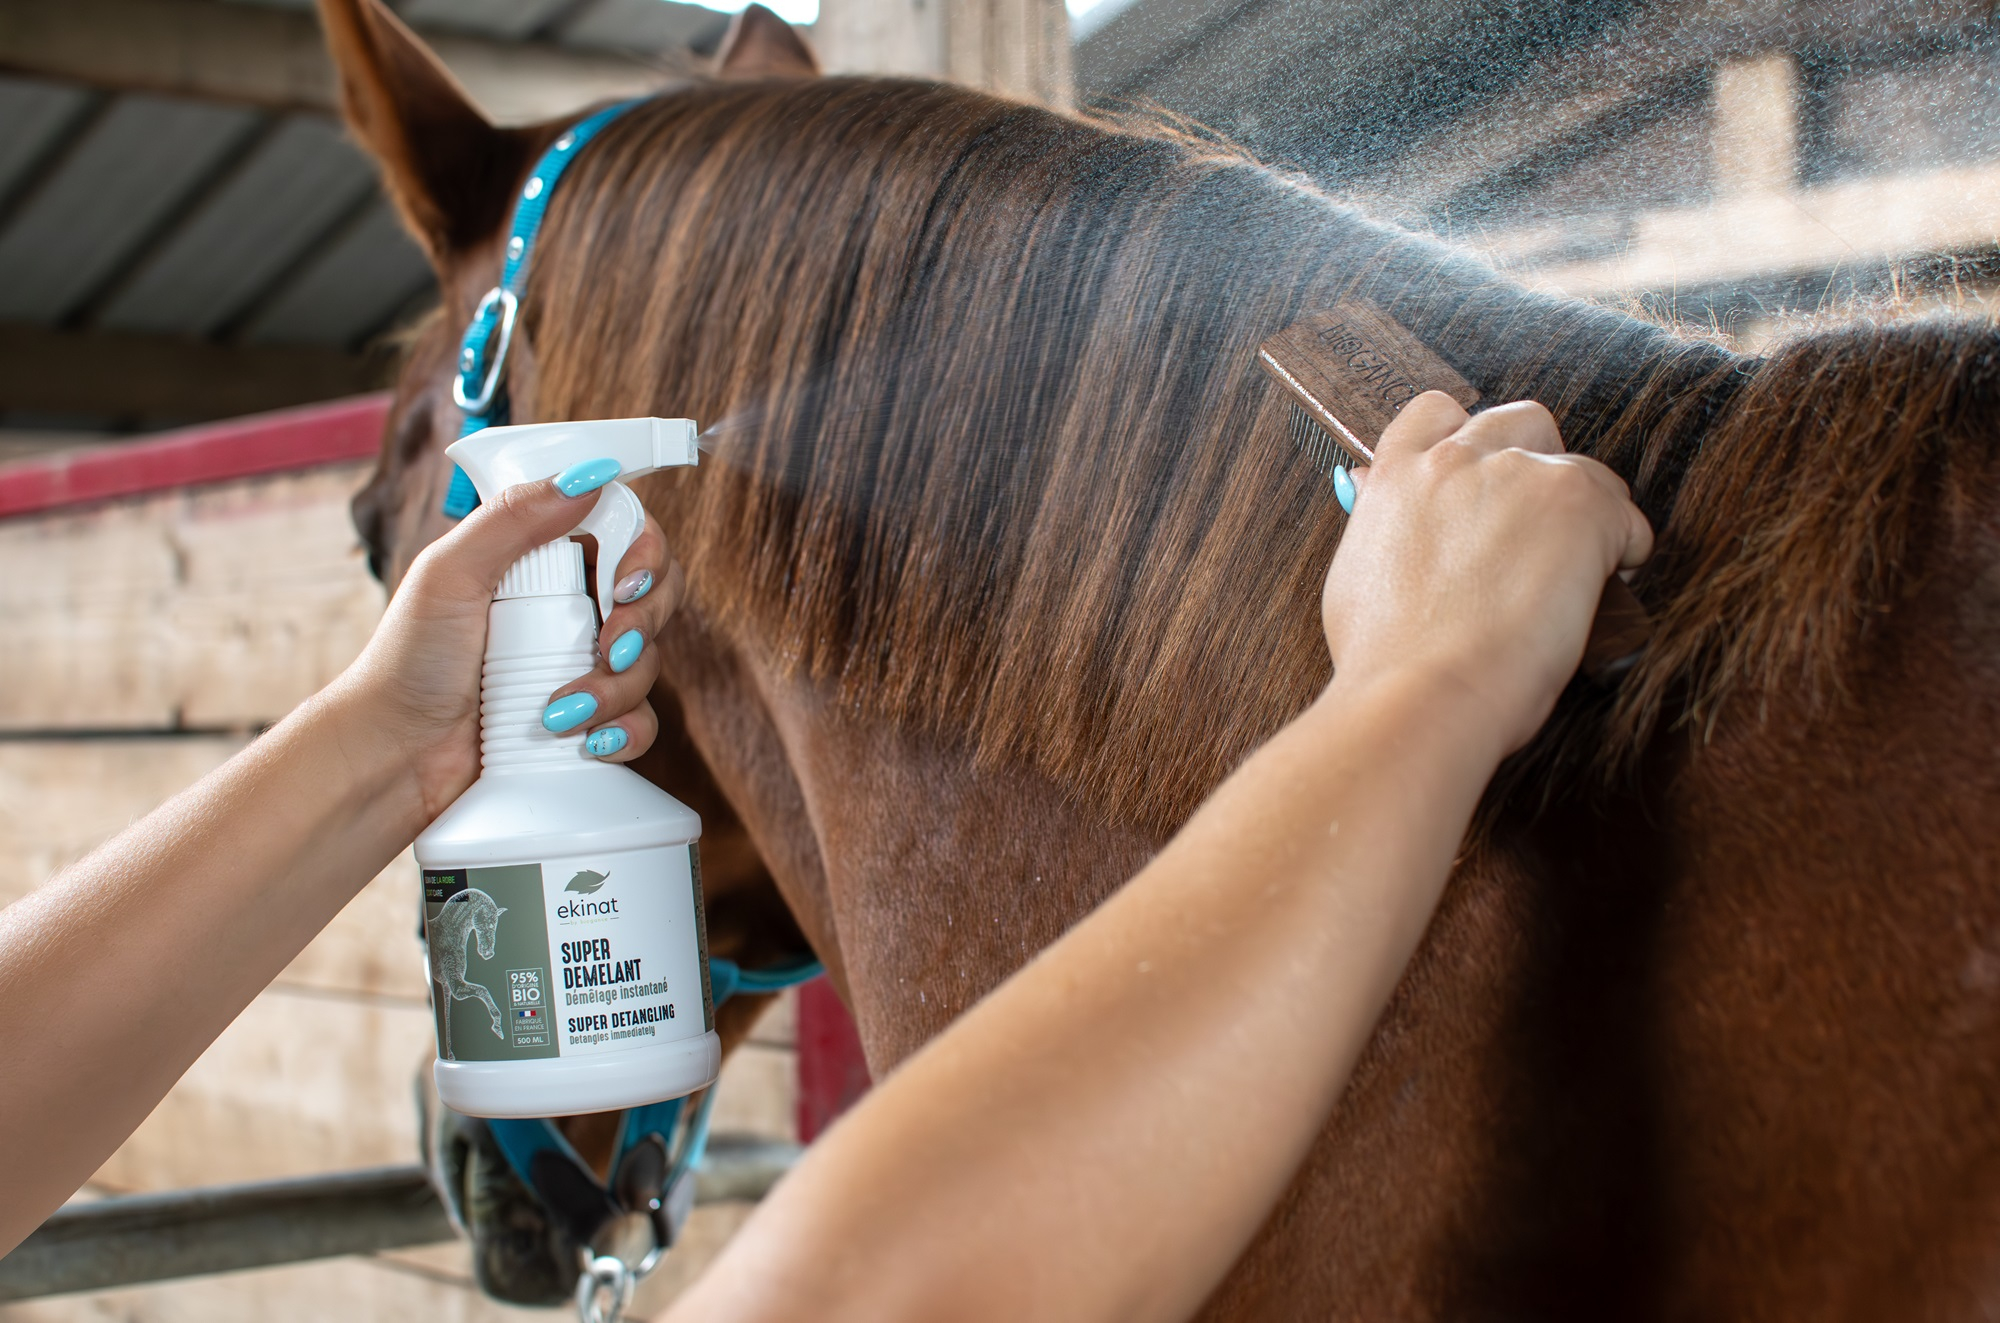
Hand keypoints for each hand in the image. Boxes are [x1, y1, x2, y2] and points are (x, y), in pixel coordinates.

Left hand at [337, 465, 684, 819]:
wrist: (393, 755)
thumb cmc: (407, 660)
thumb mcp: (451, 573)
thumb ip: (513, 518)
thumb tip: (589, 477)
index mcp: (541, 563)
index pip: (623, 535)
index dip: (643, 554)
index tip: (627, 581)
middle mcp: (568, 610)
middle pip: (652, 597)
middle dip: (643, 622)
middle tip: (610, 645)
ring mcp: (579, 667)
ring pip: (646, 665)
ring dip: (617, 689)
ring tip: (562, 712)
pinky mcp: (585, 722)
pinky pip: (638, 723)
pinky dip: (625, 732)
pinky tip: (590, 742)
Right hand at [1321, 393, 1652, 754]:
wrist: (1423, 692)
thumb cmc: (1384, 657)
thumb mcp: (1356, 575)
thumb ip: (1378, 522)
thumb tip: (1369, 491)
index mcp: (1396, 472)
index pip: (1437, 412)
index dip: (1468, 440)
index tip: (1481, 477)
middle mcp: (1456, 459)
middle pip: (1522, 422)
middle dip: (1537, 464)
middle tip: (1535, 524)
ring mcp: (1519, 476)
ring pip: (1581, 467)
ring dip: (1583, 510)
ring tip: (1576, 565)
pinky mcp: (1577, 505)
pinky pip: (1625, 513)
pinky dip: (1624, 547)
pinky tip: (1605, 584)